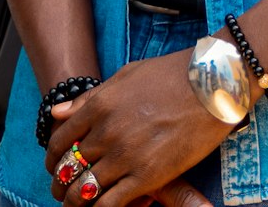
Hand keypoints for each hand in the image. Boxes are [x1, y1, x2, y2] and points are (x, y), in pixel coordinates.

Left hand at [46, 50, 230, 206]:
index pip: (59, 141)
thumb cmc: (173, 74)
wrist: (214, 82)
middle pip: (68, 169)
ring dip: (76, 202)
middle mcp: (108, 132)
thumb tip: (56, 113)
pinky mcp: (148, 176)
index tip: (57, 167)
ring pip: (83, 192)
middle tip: (65, 190)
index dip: (53, 159)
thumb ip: (90, 98)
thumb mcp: (127, 75)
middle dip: (62, 184)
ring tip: (81, 204)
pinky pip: (110, 205)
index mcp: (101, 105)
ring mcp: (127, 155)